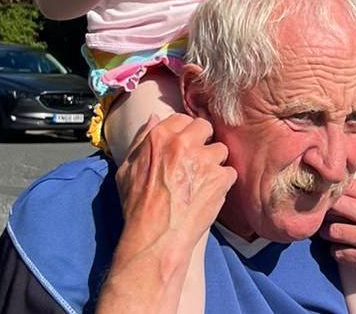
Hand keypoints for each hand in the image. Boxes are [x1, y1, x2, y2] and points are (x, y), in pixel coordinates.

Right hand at [100, 114, 235, 310]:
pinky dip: (223, 182)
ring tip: (203, 180)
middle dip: (203, 140)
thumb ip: (141, 139)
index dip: (184, 131)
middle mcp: (183, 144)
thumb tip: (154, 117)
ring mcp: (204, 160)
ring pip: (220, 149)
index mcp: (159, 137)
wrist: (156, 237)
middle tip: (197, 159)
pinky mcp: (220, 178)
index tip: (185, 144)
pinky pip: (229, 172)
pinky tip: (210, 193)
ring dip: (214, 162)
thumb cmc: (137, 207)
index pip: (182, 118)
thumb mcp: (127, 170)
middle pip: (205, 127)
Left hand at [320, 181, 355, 313]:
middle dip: (327, 209)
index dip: (335, 189)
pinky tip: (343, 250)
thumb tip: (343, 185)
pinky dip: (336, 252)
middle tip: (324, 214)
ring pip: (333, 230)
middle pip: (337, 204)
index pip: (350, 185)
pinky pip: (338, 252)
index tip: (329, 195)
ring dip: (327, 233)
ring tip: (331, 233)